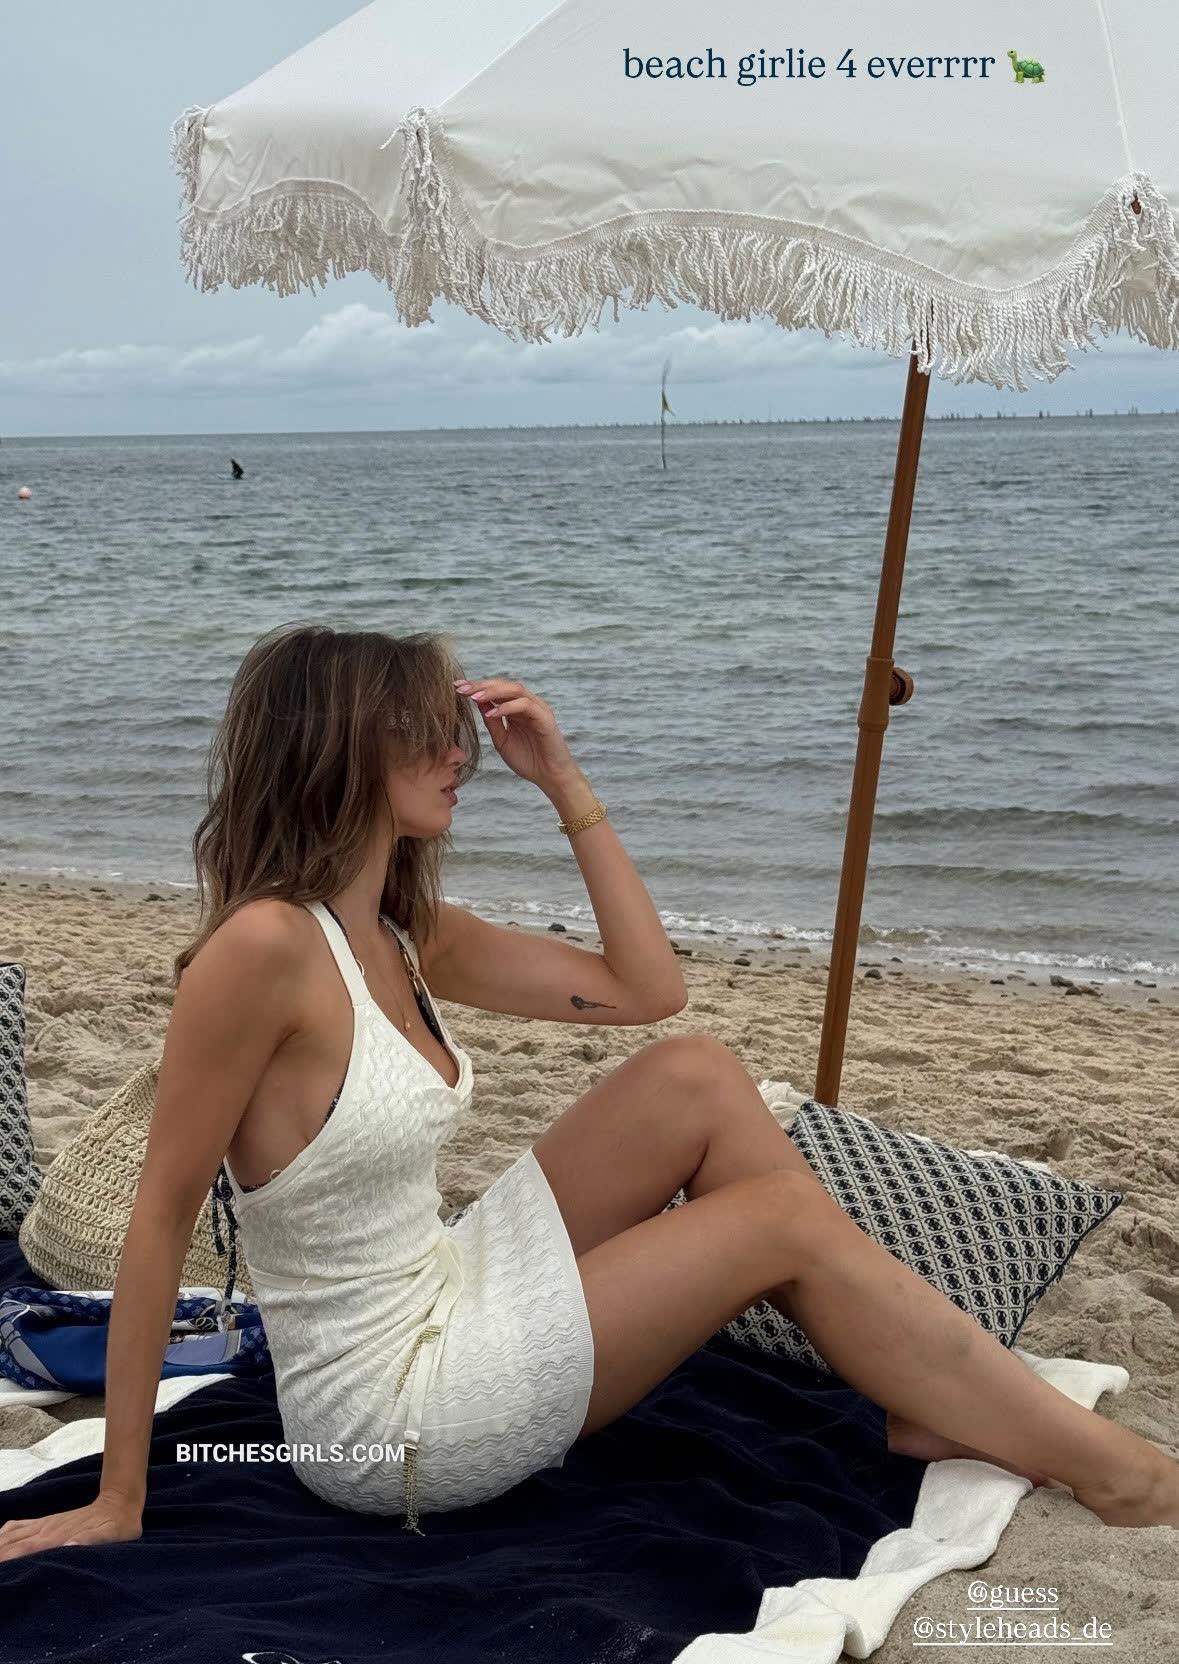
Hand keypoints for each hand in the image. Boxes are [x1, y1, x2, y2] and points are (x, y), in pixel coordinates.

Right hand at [0, 1493, 142, 1560]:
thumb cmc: (118, 1525)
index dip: (5, 1562)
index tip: (0, 1577)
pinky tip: (0, 1541)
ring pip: (11, 1535)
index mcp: (56, 1538)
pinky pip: (18, 1526)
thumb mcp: (110, 1535)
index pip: (21, 1552)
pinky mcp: (47, 1521)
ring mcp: (45, 1524)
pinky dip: (4, 1534)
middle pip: (10, 1545)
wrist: (120, 1501)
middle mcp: (45, 1530)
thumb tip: (69, 1546)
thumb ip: (90, 1540)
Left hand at [454, 677, 579, 790]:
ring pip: (515, 690)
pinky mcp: (545, 718)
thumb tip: (477, 702)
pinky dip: (507, 707)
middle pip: (504, 685)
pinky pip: (525, 705)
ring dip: (493, 691)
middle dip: (481, 685)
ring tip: (474, 696)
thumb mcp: (501, 740)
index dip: (476, 687)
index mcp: (516, 709)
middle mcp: (527, 704)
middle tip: (461, 688)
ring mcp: (538, 709)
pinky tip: (491, 713)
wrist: (549, 777)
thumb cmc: (528, 761)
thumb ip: (492, 722)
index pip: (496, 691)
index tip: (456, 688)